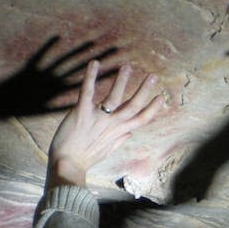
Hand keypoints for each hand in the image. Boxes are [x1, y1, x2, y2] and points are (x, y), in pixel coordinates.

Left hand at [46, 60, 164, 188]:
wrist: (67, 164)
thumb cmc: (86, 158)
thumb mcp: (107, 150)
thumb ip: (119, 140)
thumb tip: (129, 133)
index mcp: (119, 132)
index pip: (142, 119)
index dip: (153, 108)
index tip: (161, 97)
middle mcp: (112, 124)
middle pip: (133, 106)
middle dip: (144, 90)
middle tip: (154, 76)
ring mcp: (97, 118)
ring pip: (114, 97)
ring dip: (122, 81)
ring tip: (127, 66)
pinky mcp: (81, 113)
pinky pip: (87, 92)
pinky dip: (90, 77)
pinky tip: (95, 63)